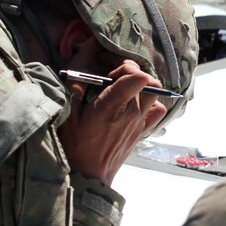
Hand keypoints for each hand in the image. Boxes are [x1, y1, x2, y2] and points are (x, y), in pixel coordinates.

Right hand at [58, 46, 167, 184]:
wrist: (87, 178)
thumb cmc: (72, 145)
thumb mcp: (67, 111)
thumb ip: (78, 79)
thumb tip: (87, 48)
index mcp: (114, 106)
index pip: (138, 75)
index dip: (124, 65)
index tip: (106, 69)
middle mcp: (132, 113)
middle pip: (144, 79)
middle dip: (127, 72)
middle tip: (109, 79)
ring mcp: (140, 122)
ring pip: (154, 92)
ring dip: (140, 85)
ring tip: (122, 90)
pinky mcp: (143, 131)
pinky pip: (158, 109)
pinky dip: (151, 102)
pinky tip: (134, 104)